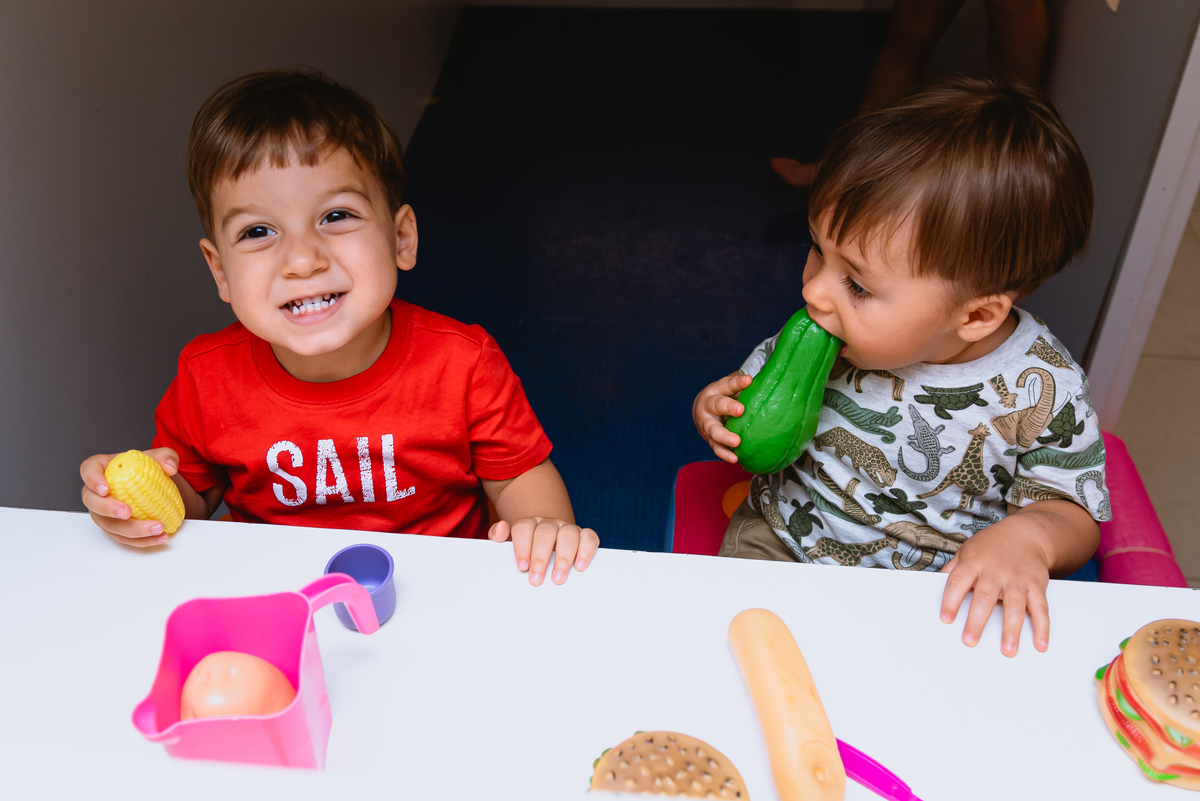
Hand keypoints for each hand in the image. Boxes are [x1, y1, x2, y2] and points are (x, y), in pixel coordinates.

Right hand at [80, 448, 179, 546]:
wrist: (153, 486)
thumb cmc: (146, 469)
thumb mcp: (159, 457)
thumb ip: (165, 456)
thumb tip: (170, 467)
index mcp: (102, 468)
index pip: (89, 470)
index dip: (93, 480)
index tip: (105, 489)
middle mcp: (97, 492)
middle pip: (92, 502)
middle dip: (108, 509)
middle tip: (127, 512)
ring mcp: (103, 512)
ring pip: (109, 525)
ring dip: (132, 530)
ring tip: (157, 528)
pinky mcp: (114, 528)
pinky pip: (124, 538)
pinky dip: (142, 540)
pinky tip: (159, 537)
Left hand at [488, 516, 598, 585]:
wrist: (547, 546)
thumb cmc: (527, 551)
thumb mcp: (510, 545)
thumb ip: (499, 537)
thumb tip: (500, 529)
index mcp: (529, 524)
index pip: (523, 528)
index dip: (522, 547)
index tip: (522, 567)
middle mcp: (549, 523)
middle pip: (545, 533)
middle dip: (541, 558)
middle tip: (536, 579)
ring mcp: (567, 528)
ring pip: (568, 534)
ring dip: (563, 557)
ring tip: (558, 578)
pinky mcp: (584, 536)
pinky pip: (589, 537)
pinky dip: (586, 550)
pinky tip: (580, 566)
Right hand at [693, 371, 752, 462]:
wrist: (701, 411)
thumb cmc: (724, 396)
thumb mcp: (732, 388)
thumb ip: (746, 384)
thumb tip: (769, 374)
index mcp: (716, 390)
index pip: (728, 384)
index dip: (738, 383)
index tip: (749, 380)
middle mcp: (708, 406)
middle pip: (717, 405)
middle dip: (728, 407)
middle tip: (740, 410)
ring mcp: (707, 424)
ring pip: (713, 430)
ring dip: (724, 436)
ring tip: (736, 442)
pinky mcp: (709, 439)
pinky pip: (716, 447)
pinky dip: (725, 454)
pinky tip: (735, 459)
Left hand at [939, 515, 1051, 656]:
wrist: (1026, 533)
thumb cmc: (991, 547)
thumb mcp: (967, 551)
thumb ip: (952, 570)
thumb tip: (933, 586)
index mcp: (974, 563)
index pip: (958, 582)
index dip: (950, 600)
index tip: (945, 619)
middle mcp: (995, 570)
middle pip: (985, 597)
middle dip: (977, 621)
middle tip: (970, 641)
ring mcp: (1018, 578)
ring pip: (1014, 605)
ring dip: (1011, 629)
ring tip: (1008, 651)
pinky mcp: (1037, 585)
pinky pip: (1040, 608)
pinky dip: (1042, 627)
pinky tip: (1040, 644)